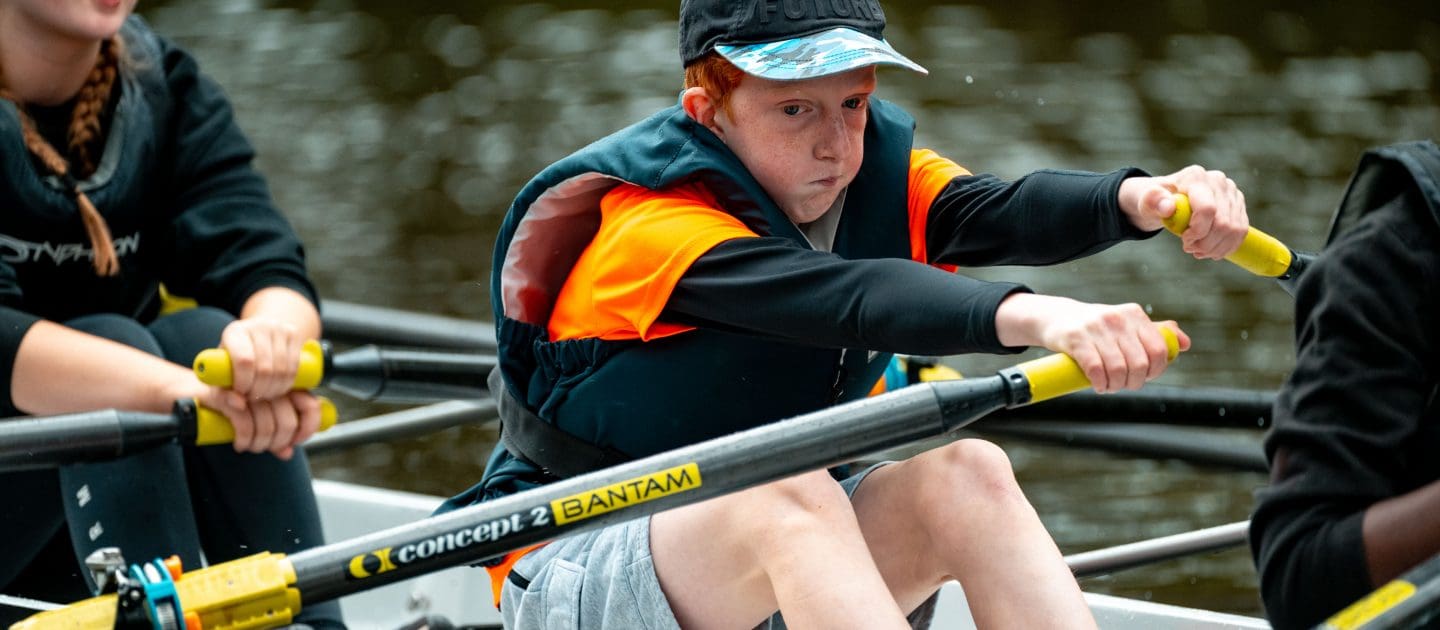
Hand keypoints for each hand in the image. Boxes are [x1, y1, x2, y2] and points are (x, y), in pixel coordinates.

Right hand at [192, 385, 321, 459]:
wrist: (188, 393)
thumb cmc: (225, 406)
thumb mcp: (253, 420)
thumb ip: (273, 434)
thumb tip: (287, 452)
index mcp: (280, 386)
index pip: (310, 405)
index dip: (307, 427)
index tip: (296, 441)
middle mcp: (266, 382)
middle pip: (287, 420)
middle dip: (276, 442)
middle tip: (264, 446)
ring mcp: (246, 386)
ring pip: (267, 422)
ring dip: (258, 443)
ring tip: (249, 445)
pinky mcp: (224, 393)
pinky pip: (244, 421)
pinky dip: (244, 438)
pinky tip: (239, 443)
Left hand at [219, 317, 303, 399]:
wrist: (257, 336)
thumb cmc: (234, 360)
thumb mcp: (222, 374)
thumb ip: (223, 393)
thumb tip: (239, 404)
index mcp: (234, 332)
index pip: (244, 361)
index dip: (244, 382)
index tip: (241, 393)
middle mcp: (258, 326)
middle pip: (265, 368)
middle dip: (259, 390)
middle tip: (253, 397)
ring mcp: (278, 328)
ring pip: (282, 370)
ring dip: (274, 389)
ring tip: (264, 394)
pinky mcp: (294, 334)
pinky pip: (295, 367)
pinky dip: (287, 383)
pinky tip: (277, 388)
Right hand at [995, 294, 1191, 392]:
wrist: (1056, 318)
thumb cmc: (1096, 326)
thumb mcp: (1127, 323)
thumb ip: (1156, 333)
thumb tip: (1185, 344)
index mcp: (1134, 314)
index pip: (1159, 349)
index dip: (1155, 371)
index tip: (1143, 377)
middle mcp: (1118, 318)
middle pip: (1139, 364)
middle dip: (1133, 382)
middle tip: (1123, 385)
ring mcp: (1096, 327)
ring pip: (1118, 369)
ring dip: (1115, 386)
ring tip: (1109, 386)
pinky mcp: (1076, 338)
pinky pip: (1096, 369)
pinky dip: (1099, 383)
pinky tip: (1098, 384)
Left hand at [1119, 165, 1248, 259]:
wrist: (1163, 199)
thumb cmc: (1153, 200)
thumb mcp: (1146, 201)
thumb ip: (1153, 201)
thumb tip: (1168, 207)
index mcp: (1196, 177)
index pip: (1208, 209)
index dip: (1198, 231)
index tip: (1184, 241)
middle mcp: (1218, 181)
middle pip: (1224, 223)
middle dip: (1206, 244)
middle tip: (1189, 249)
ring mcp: (1231, 192)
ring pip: (1235, 230)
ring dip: (1216, 248)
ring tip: (1198, 251)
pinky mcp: (1238, 204)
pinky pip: (1241, 232)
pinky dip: (1227, 247)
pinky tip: (1211, 251)